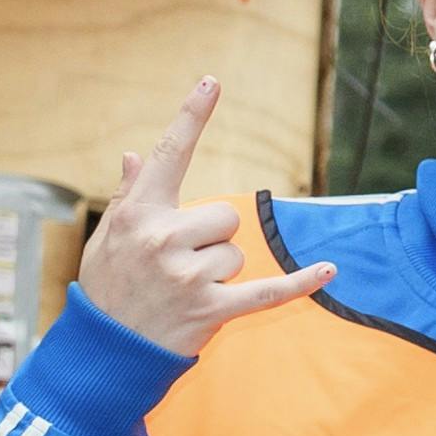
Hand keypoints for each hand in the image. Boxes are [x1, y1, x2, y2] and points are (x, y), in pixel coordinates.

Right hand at [77, 77, 333, 358]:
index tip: (213, 82)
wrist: (106, 353)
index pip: (169, 156)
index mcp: (137, 215)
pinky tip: (329, 270)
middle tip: (179, 266)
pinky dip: (299, 283)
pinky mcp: (210, 310)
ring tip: (184, 292)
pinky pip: (268, 290)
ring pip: (237, 253)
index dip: (192, 117)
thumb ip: (129, 196)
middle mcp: (162, 240)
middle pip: (226, 216)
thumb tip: (132, 154)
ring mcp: (187, 276)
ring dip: (220, 271)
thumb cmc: (109, 288)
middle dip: (212, 238)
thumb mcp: (109, 239)